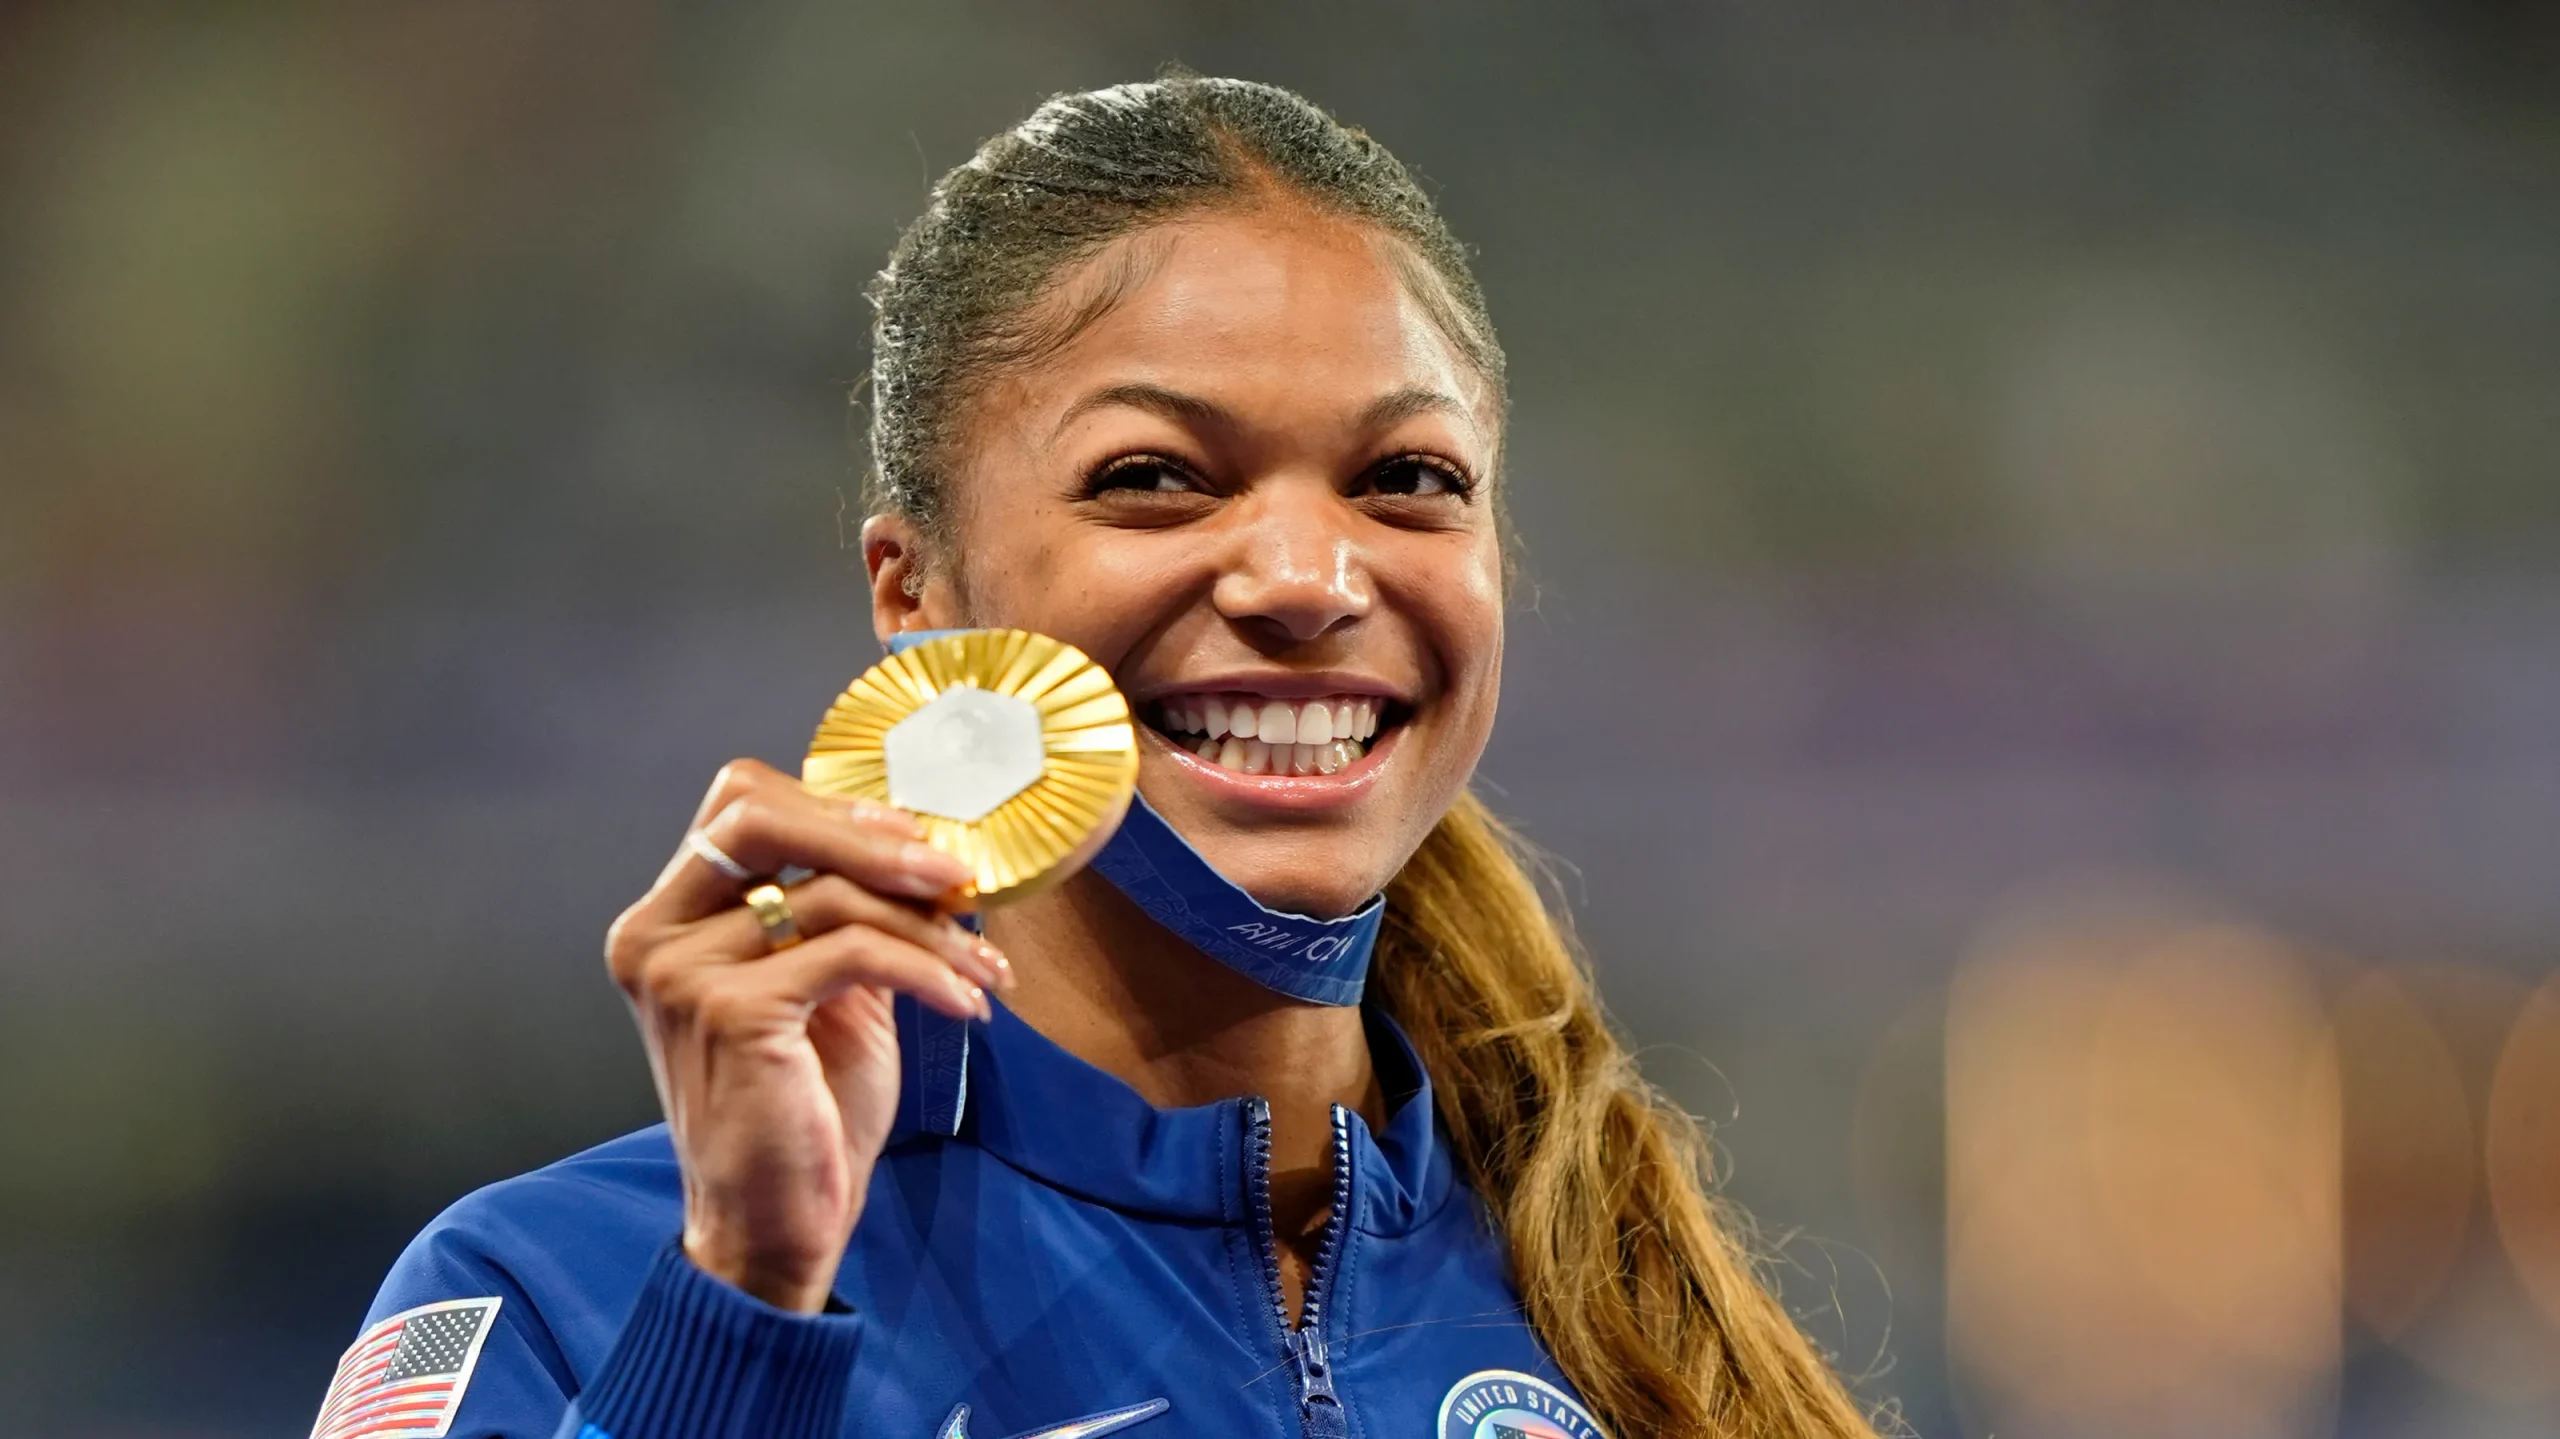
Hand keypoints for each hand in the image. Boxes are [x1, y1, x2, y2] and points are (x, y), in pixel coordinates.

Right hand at [604, 759, 1009, 1312]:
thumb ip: (843, 911)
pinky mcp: (730, 1011)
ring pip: (829, 894)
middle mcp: (655, 935)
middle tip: (953, 874)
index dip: (832, 805)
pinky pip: (853, 952)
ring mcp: (683, 972)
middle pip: (762, 816)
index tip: (913, 837)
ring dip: (929, 926)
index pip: (739, 802)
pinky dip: (926, 969)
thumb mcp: (826, 988)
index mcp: (667, 919)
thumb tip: (921, 843)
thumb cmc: (803, 1109)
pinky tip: (966, 1002)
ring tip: (983, 963)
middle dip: (872, 836)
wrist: (775, 1224)